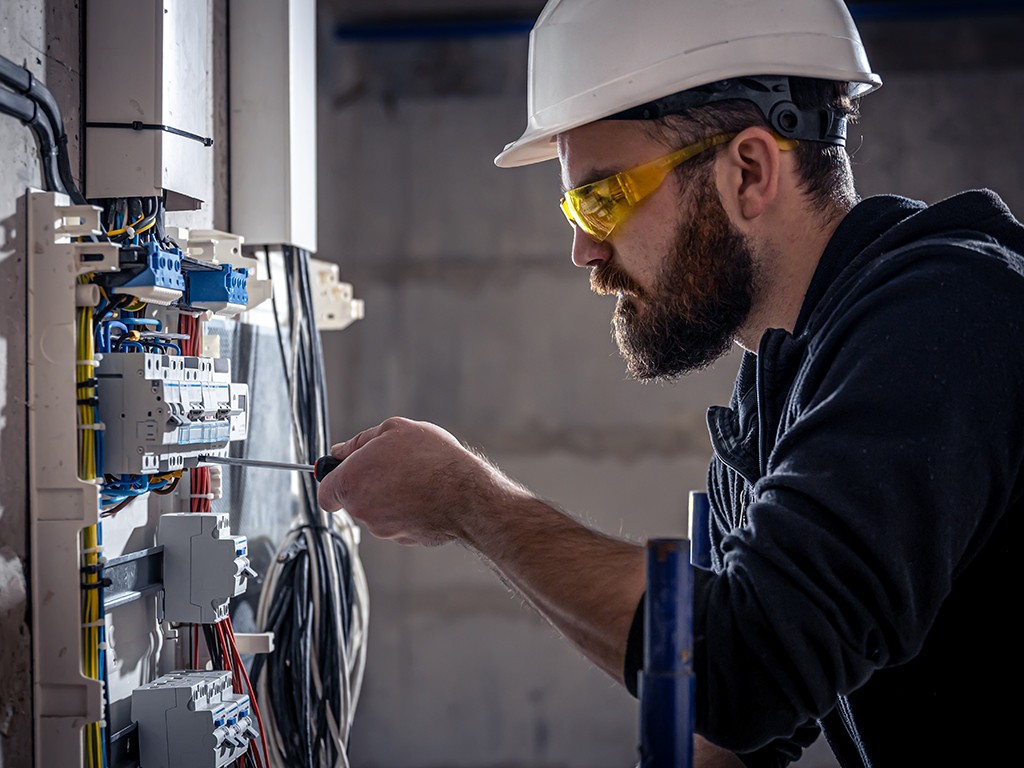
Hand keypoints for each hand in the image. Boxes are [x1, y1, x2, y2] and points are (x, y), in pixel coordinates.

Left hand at [317, 416, 518, 545]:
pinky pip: (399, 522)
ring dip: (390, 496)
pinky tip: (426, 495)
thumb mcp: (394, 430)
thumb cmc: (431, 459)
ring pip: (378, 511)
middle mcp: (362, 510)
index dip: (333, 480)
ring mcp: (383, 528)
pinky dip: (408, 510)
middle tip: (394, 465)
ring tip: (417, 478)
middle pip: (354, 499)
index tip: (345, 472)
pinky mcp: (405, 539)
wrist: (466, 494)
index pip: (325, 491)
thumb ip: (359, 441)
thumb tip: (341, 451)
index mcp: (351, 482)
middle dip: (368, 484)